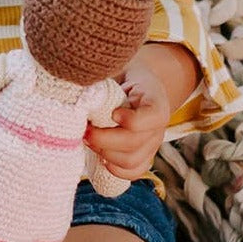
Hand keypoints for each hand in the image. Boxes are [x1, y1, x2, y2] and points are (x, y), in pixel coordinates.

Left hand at [86, 62, 169, 180]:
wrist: (137, 84)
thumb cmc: (123, 74)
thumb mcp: (119, 69)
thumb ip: (106, 81)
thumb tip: (83, 95)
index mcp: (156, 100)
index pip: (153, 117)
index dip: (131, 120)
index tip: (113, 113)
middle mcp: (159, 126)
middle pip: (135, 142)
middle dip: (105, 139)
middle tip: (85, 130)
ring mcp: (152, 144)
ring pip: (131, 160)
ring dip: (105, 153)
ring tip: (88, 140)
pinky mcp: (144, 156)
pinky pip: (133, 171)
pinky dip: (115, 170)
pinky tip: (100, 158)